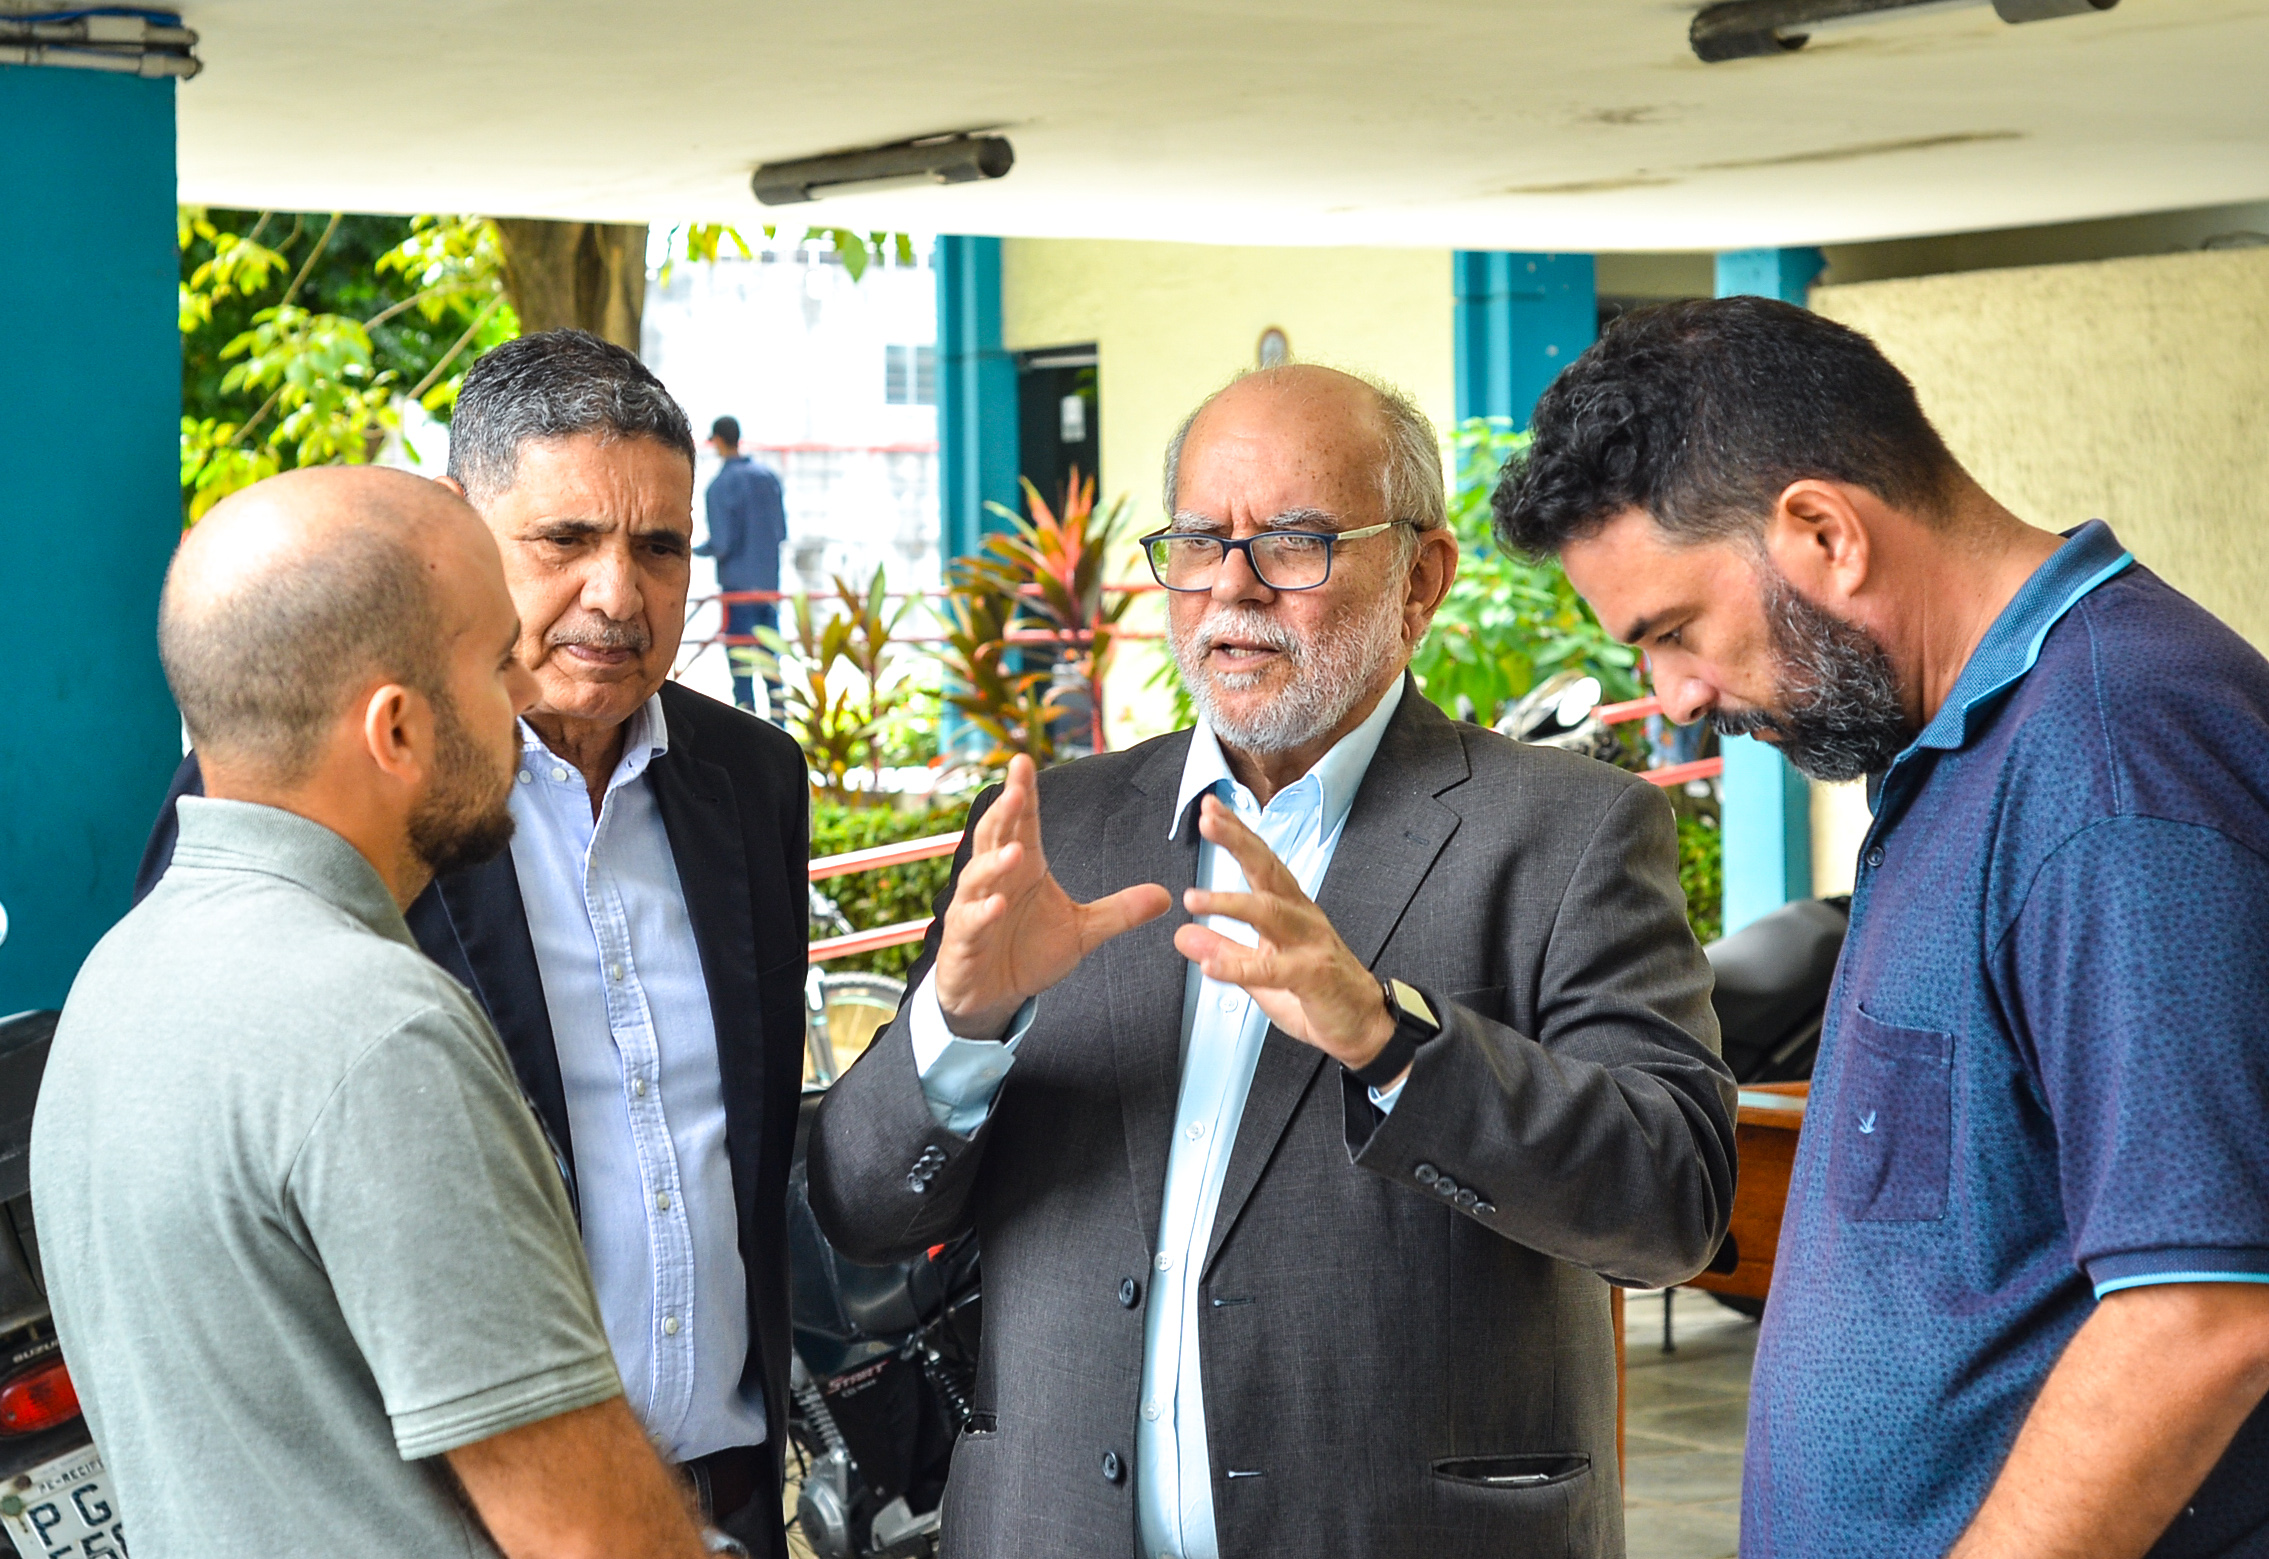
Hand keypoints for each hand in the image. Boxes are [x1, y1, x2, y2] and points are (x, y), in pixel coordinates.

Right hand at [935, 755, 1172, 1038]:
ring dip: (994, 864)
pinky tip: (996, 905)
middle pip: (994, 838)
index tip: (1024, 761)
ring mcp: (974, 910)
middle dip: (1003, 814)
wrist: (993, 996)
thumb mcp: (1082, 931)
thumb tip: (1165, 896)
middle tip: (1016, 790)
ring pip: (979, 878)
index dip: (1023, 794)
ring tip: (1015, 853)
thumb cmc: (1029, 952)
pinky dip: (982, 913)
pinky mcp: (964, 942)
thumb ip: (1119, 912)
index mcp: (1023, 869)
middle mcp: (995, 882)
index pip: (1022, 824)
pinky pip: (970, 923)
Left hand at [1172, 795, 1398, 1076]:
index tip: (1211, 807)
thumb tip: (1183, 933)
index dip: (1237, 834)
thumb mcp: (1261, 971)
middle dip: (1238, 841)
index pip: (1261, 863)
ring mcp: (1310, 944)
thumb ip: (1225, 949)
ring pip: (1270, 914)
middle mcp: (1302, 917)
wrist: (1364, 1026)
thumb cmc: (1316, 992)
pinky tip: (1210, 966)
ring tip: (1193, 899)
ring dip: (1230, 902)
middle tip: (1209, 819)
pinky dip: (1240, 967)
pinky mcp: (1314, 976)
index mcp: (1290, 909)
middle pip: (1268, 871)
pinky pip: (1273, 969)